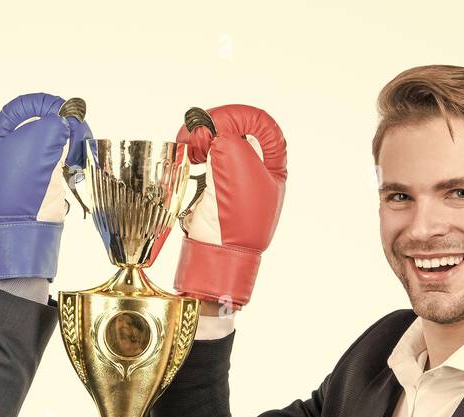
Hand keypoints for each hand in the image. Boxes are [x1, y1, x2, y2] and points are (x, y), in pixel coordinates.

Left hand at [0, 92, 92, 281]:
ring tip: (80, 145)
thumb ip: (54, 121)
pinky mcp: (44, 180)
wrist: (27, 224)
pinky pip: (59, 160)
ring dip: (69, 140)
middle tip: (76, 127)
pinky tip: (77, 161)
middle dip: (61, 123)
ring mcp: (28, 167)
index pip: (20, 108)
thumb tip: (66, 122)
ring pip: (53, 142)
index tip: (59, 109)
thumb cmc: (24, 180)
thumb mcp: (38, 140)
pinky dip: (71, 157)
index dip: (41, 103)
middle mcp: (11, 150)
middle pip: (40, 124)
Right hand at [171, 104, 286, 308]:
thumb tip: (210, 128)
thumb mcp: (239, 170)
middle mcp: (256, 166)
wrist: (218, 252)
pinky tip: (189, 156)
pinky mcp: (214, 182)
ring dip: (202, 137)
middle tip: (199, 135)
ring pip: (218, 140)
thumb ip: (229, 139)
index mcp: (273, 163)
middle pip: (236, 128)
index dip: (239, 116)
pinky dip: (195, 151)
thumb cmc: (238, 218)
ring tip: (191, 147)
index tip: (218, 124)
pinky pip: (206, 156)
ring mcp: (234, 174)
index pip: (261, 123)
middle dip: (215, 126)